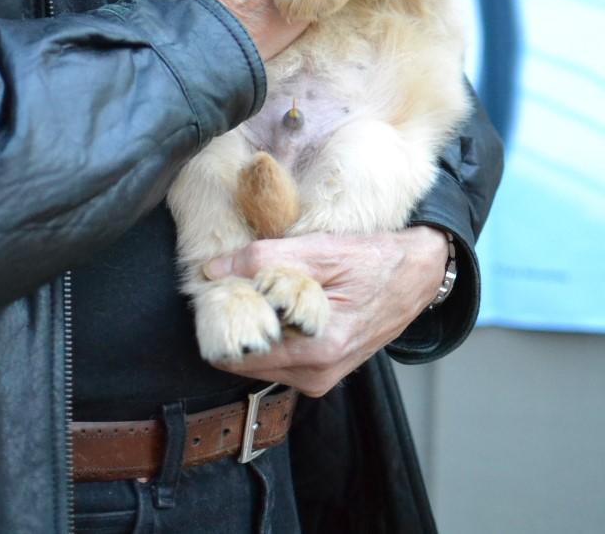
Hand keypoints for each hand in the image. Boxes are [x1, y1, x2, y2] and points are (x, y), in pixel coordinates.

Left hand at [201, 227, 449, 395]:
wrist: (416, 275)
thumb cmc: (373, 260)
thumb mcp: (319, 250)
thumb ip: (263, 261)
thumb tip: (212, 270)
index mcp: (317, 351)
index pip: (240, 354)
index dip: (222, 320)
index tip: (218, 289)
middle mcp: (317, 376)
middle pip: (246, 361)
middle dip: (235, 324)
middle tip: (235, 284)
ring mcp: (321, 379)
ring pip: (260, 361)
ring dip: (253, 329)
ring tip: (260, 291)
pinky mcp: (323, 373)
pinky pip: (279, 360)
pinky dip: (271, 334)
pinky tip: (278, 305)